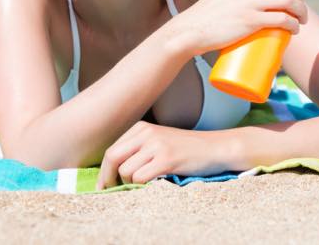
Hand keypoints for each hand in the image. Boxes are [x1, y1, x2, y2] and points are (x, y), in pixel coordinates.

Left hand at [96, 120, 239, 189]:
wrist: (215, 148)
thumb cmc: (186, 149)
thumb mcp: (158, 141)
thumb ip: (138, 149)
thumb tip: (112, 171)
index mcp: (141, 128)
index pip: (111, 150)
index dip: (104, 171)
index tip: (104, 185)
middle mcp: (146, 133)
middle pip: (112, 158)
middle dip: (108, 178)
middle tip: (111, 191)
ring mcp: (156, 145)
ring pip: (126, 171)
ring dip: (130, 184)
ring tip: (142, 185)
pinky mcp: (166, 159)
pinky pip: (141, 178)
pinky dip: (141, 187)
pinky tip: (151, 186)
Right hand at [177, 0, 307, 55]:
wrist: (190, 30)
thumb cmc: (207, 14)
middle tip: (298, 0)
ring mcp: (250, 2)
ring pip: (289, 0)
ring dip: (301, 10)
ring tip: (300, 19)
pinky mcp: (251, 21)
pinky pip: (283, 19)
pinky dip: (293, 25)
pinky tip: (294, 29)